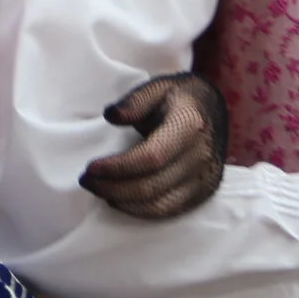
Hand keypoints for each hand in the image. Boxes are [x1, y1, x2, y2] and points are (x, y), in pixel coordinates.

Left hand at [82, 73, 228, 218]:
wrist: (212, 110)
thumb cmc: (179, 97)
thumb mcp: (157, 86)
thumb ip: (135, 100)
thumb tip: (111, 116)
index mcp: (189, 125)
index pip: (151, 157)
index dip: (118, 167)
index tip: (90, 168)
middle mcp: (201, 156)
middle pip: (151, 186)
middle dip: (112, 188)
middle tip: (86, 181)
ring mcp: (205, 178)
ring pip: (159, 204)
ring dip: (123, 201)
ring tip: (99, 189)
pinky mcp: (203, 192)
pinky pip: (168, 210)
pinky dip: (140, 210)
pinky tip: (120, 198)